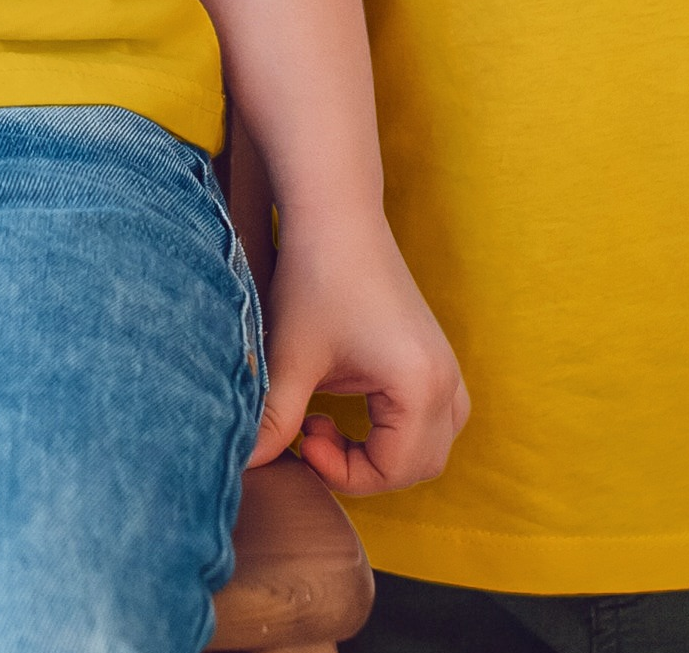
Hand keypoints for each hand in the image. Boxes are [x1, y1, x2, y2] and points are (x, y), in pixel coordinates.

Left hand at [252, 208, 468, 494]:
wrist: (336, 215)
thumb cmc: (315, 279)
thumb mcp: (289, 357)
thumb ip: (273, 420)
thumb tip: (243, 468)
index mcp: (419, 385)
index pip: (394, 471)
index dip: (342, 472)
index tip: (303, 435)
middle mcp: (446, 379)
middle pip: (420, 466)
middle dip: (364, 468)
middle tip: (312, 432)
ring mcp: (446, 365)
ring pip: (432, 443)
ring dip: (386, 451)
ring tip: (334, 422)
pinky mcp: (433, 353)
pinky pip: (434, 415)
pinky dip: (399, 427)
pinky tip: (351, 404)